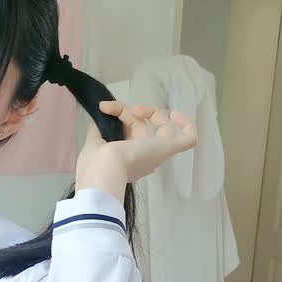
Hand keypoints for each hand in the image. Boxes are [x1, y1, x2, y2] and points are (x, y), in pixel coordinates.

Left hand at [78, 101, 197, 183]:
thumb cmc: (96, 164)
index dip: (121, 116)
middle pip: (141, 126)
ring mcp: (157, 152)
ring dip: (146, 111)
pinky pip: (188, 139)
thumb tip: (102, 115)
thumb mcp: (93, 143)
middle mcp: (144, 157)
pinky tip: (177, 115)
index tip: (106, 109)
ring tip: (129, 109)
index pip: (130, 132)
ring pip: (160, 127)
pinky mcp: (167, 149)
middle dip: (127, 112)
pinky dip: (187, 125)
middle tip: (112, 109)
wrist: (104, 172)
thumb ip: (97, 129)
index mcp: (127, 160)